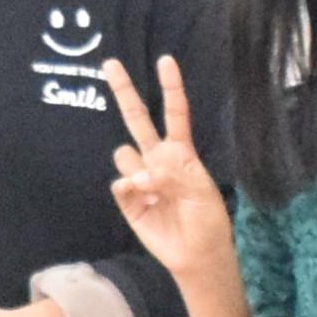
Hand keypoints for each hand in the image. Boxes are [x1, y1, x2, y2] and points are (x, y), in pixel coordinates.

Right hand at [99, 53, 232, 272]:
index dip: (170, 87)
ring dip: (138, 167)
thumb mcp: (203, 192)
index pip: (174, 113)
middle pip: (137, 120)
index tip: (165, 61)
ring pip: (125, 155)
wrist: (196, 255)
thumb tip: (149, 164)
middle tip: (110, 64)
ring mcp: (140, 178)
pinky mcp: (128, 200)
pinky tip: (146, 202)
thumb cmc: (206, 220)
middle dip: (124, 92)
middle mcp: (157, 160)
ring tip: (156, 190)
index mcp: (180, 153)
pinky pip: (120, 183)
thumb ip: (178, 172)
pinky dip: (131, 189)